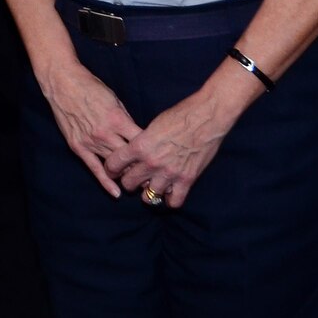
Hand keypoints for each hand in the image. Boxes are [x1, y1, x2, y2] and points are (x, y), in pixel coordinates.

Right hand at [37, 59, 141, 196]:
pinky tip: (116, 193)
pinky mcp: (78, 147)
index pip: (140, 144)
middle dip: (141, 168)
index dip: (151, 154)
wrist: (64, 84)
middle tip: (152, 177)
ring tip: (139, 184)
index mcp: (118, 120)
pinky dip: (106, 182)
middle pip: (129, 158)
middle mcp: (106, 134)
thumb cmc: (91, 88)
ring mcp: (91, 142)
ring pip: (114, 165)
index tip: (158, 161)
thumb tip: (137, 137)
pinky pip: (94, 168)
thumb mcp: (116, 101)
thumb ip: (126, 121)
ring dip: (126, 174)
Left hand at [104, 83, 239, 208]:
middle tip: (134, 178)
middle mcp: (152, 162)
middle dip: (129, 182)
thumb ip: (142, 142)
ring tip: (152, 185)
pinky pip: (174, 201)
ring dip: (149, 192)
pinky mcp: (187, 180)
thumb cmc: (179, 115)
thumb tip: (135, 153)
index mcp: (140, 145)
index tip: (114, 170)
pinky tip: (170, 191)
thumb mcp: (152, 125)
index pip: (114, 164)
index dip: (111, 169)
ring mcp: (169, 173)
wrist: (206, 117)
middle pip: (128, 183)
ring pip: (149, 196)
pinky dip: (170, 199)